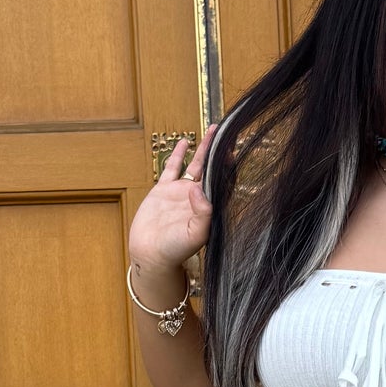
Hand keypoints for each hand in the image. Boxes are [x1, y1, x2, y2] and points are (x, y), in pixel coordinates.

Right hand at [128, 126, 216, 280]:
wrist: (150, 256)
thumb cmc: (175, 251)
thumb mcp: (195, 235)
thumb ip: (202, 214)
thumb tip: (198, 190)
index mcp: (209, 207)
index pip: (223, 182)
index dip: (229, 167)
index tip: (234, 150)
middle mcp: (197, 197)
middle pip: (213, 169)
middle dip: (221, 152)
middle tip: (228, 133)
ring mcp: (180, 192)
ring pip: (196, 164)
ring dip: (204, 148)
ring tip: (213, 130)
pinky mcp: (163, 190)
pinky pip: (172, 168)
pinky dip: (178, 154)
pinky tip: (185, 142)